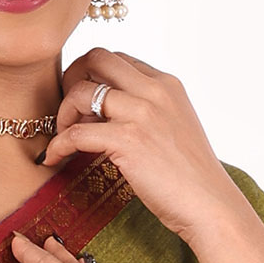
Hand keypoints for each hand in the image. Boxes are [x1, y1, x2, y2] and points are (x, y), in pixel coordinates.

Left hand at [42, 47, 245, 244]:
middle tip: (67, 108)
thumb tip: (103, 111)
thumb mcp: (174, 126)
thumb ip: (146, 109)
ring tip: (64, 136)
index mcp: (166, 84)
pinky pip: (76, 133)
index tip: (83, 101)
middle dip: (72, 77)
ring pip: (80, 91)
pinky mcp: (128, 140)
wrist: (210, 204)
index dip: (92, 75)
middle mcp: (154, 90)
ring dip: (63, 113)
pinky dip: (58, 145)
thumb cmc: (190, 175)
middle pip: (96, 58)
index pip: (117, 59)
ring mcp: (142, 113)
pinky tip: (53, 158)